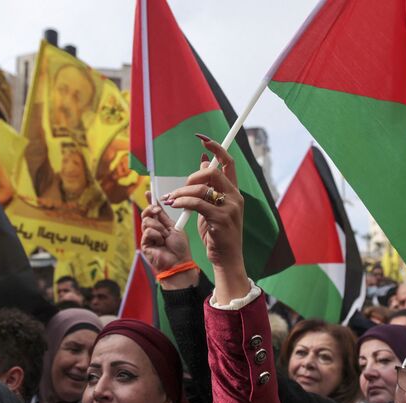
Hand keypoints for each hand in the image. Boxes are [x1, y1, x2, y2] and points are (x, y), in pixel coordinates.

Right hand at [141, 194, 196, 288]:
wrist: (179, 262)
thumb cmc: (179, 248)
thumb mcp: (174, 228)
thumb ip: (165, 218)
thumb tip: (159, 206)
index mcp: (161, 225)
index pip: (153, 210)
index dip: (150, 201)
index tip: (148, 191)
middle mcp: (153, 229)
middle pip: (146, 214)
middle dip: (152, 210)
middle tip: (158, 211)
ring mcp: (147, 237)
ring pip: (147, 221)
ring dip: (159, 228)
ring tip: (165, 237)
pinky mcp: (144, 244)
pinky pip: (148, 232)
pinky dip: (157, 235)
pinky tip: (161, 242)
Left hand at [162, 135, 247, 302]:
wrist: (227, 259)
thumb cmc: (217, 234)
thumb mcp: (212, 208)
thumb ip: (208, 188)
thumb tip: (202, 162)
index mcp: (234, 192)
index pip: (229, 162)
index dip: (216, 148)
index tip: (203, 141)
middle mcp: (235, 197)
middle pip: (213, 172)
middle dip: (192, 176)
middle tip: (179, 190)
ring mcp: (229, 208)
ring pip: (202, 187)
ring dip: (181, 192)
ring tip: (170, 200)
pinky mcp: (220, 219)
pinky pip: (197, 203)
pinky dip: (183, 202)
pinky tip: (174, 205)